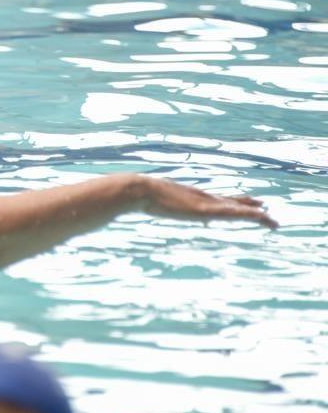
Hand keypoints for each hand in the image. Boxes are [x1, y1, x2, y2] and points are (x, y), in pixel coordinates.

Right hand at [138, 176, 277, 228]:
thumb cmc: (139, 196)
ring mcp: (203, 204)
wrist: (139, 190)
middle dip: (249, 207)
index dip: (235, 201)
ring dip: (255, 216)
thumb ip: (154, 204)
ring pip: (236, 210)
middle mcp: (202, 199)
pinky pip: (231, 213)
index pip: (218, 200)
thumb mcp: (150, 203)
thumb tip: (143, 204)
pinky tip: (259, 216)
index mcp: (192, 198)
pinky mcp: (203, 210)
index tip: (248, 202)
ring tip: (272, 221)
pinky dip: (246, 214)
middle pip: (231, 203)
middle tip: (266, 209)